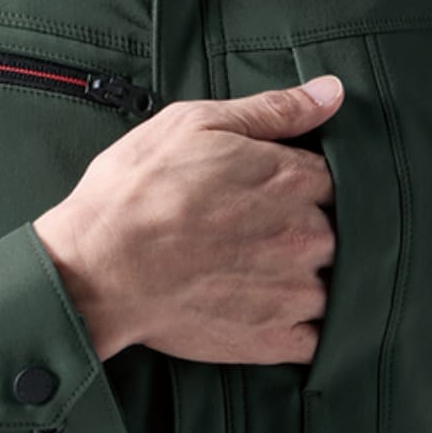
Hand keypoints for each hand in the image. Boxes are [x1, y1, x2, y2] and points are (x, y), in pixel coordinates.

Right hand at [32, 75, 342, 364]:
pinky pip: (316, 340)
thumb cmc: (136, 190)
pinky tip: (268, 315)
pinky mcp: (274, 339)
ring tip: (256, 277)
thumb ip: (273, 109)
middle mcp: (307, 235)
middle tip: (254, 235)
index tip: (272, 193)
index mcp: (294, 177)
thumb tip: (332, 92)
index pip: (334, 180)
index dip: (304, 184)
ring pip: (332, 286)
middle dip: (305, 233)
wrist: (96, 269)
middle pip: (335, 233)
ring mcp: (294, 292)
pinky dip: (302, 329)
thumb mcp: (196, 124)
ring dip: (305, 281)